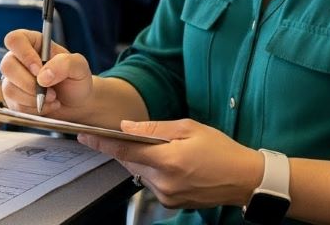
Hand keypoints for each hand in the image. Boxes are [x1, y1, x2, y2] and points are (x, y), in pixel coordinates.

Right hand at [0, 29, 92, 115]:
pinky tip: (47, 105)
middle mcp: (19, 59)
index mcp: (33, 43)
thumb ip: (64, 64)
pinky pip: (15, 105)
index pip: (15, 40)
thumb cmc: (76, 79)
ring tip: (53, 98)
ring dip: (34, 98)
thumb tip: (42, 76)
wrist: (76, 103)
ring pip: (9, 88)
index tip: (38, 69)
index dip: (24, 55)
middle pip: (7, 65)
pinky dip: (34, 109)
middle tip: (50, 90)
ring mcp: (13, 79)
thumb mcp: (79, 66)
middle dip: (29, 83)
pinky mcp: (13, 98)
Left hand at [77, 119, 261, 208]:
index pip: (124, 151)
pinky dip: (154, 171)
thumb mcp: (189, 128)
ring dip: (144, 160)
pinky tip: (172, 164)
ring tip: (166, 150)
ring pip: (140, 173)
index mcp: (168, 160)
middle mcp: (164, 182)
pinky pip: (152, 183)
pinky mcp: (172, 203)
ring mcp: (167, 195)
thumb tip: (128, 127)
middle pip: (130, 163)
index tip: (84, 136)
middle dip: (129, 148)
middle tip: (139, 136)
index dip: (102, 143)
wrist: (244, 178)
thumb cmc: (221, 150)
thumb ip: (155, 128)